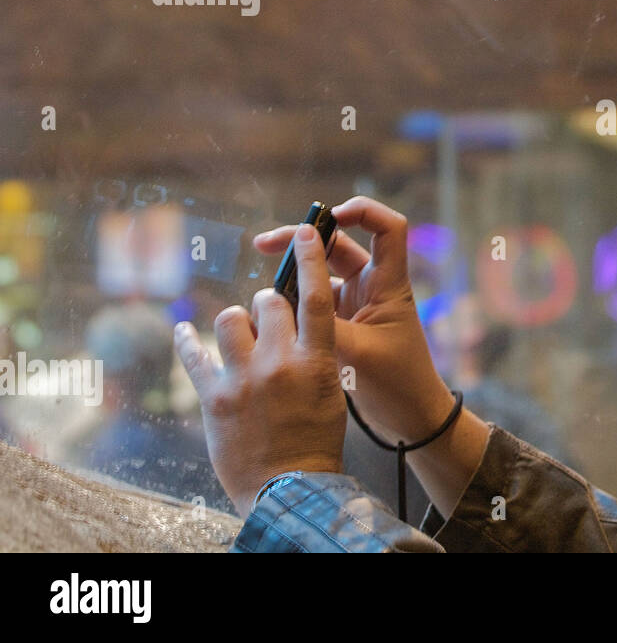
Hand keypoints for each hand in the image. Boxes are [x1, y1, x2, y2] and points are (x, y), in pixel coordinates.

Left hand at [175, 223, 346, 515]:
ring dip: (236, 323)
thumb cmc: (316, 441)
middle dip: (269, 305)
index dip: (311, 260)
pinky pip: (193, 354)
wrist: (288, 488)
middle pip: (268, 304)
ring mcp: (242, 380)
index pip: (315, 298)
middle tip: (270, 318)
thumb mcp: (329, 391)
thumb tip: (296, 322)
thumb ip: (314, 354)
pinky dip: (186, 340)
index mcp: (315, 362)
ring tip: (240, 338)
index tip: (307, 233)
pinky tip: (182, 331)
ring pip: (230, 320)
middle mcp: (278, 364)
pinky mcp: (212, 398)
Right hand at [252, 196, 453, 445]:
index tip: (329, 217)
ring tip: (259, 275)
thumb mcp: (358, 355)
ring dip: (293, 271)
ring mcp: (357, 306)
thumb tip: (281, 309)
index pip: (388, 228)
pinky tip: (267, 309)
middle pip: (340, 245)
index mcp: (389, 286)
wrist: (410, 419)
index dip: (363, 212)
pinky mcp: (343, 326)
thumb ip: (323, 330)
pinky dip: (292, 300)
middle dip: (304, 239)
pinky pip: (313, 302)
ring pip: (321, 274)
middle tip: (264, 244)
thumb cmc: (398, 385)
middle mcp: (373, 289)